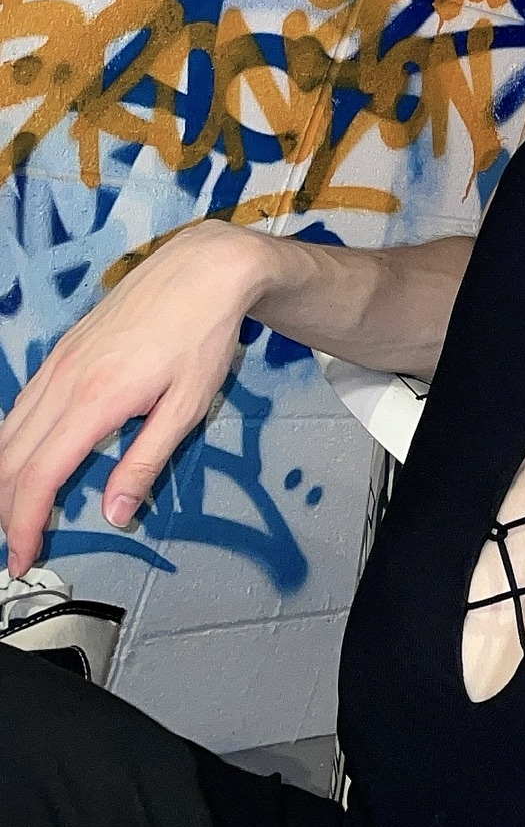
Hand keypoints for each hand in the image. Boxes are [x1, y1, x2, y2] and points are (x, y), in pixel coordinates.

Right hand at [0, 223, 266, 572]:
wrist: (203, 270)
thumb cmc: (203, 335)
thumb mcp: (186, 406)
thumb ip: (145, 462)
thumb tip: (116, 513)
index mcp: (95, 400)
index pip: (38, 477)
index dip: (24, 524)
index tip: (23, 556)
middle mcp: (64, 380)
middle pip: (10, 459)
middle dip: (5, 510)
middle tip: (17, 546)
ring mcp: (58, 363)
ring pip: (7, 432)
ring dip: (5, 479)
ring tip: (16, 514)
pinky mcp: (62, 352)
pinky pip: (22, 406)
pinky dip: (14, 444)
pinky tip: (25, 461)